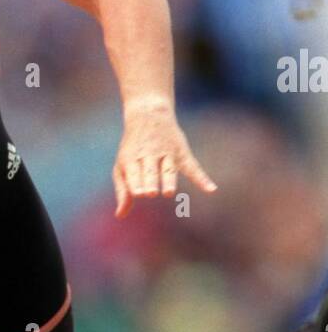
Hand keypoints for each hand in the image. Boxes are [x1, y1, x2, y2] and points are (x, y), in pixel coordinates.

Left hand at [113, 100, 216, 218]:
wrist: (148, 115)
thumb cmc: (133, 148)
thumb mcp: (123, 165)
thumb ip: (123, 190)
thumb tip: (120, 216)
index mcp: (132, 158)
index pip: (134, 172)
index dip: (136, 183)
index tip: (138, 194)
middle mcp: (149, 155)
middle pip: (151, 170)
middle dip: (151, 181)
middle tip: (151, 193)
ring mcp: (166, 153)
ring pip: (168, 168)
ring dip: (169, 179)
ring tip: (169, 192)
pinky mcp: (181, 153)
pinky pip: (193, 166)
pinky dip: (202, 178)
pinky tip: (211, 190)